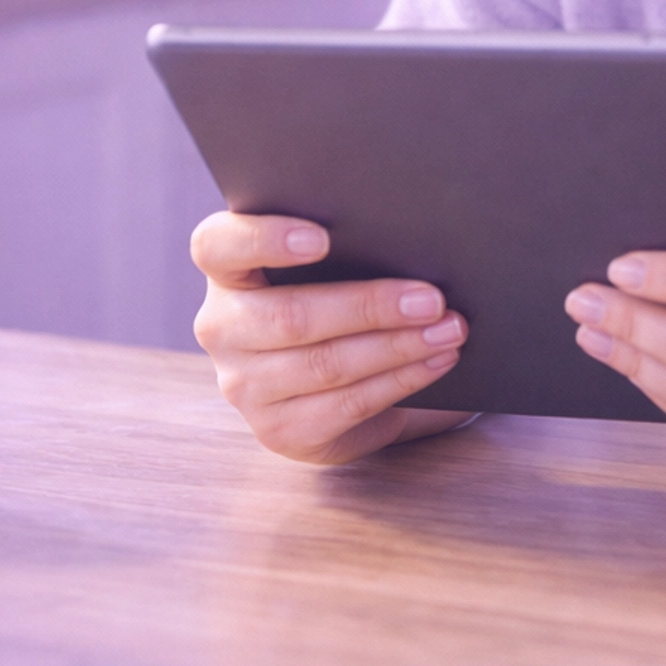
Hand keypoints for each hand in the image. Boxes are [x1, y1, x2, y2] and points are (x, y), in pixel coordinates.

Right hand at [191, 210, 471, 464]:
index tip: (322, 238)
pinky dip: (399, 380)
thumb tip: (414, 235)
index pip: (217, 246)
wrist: (333, 384)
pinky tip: (434, 362)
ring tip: (447, 330)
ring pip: (324, 364)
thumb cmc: (336, 300)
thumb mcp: (328, 269)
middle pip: (290, 315)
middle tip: (430, 299)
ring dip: (397, 347)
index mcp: (226, 273)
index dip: (264, 238)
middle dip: (369, 307)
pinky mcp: (277, 431)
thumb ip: (348, 246)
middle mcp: (222, 328)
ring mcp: (243, 386)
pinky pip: (345, 404)